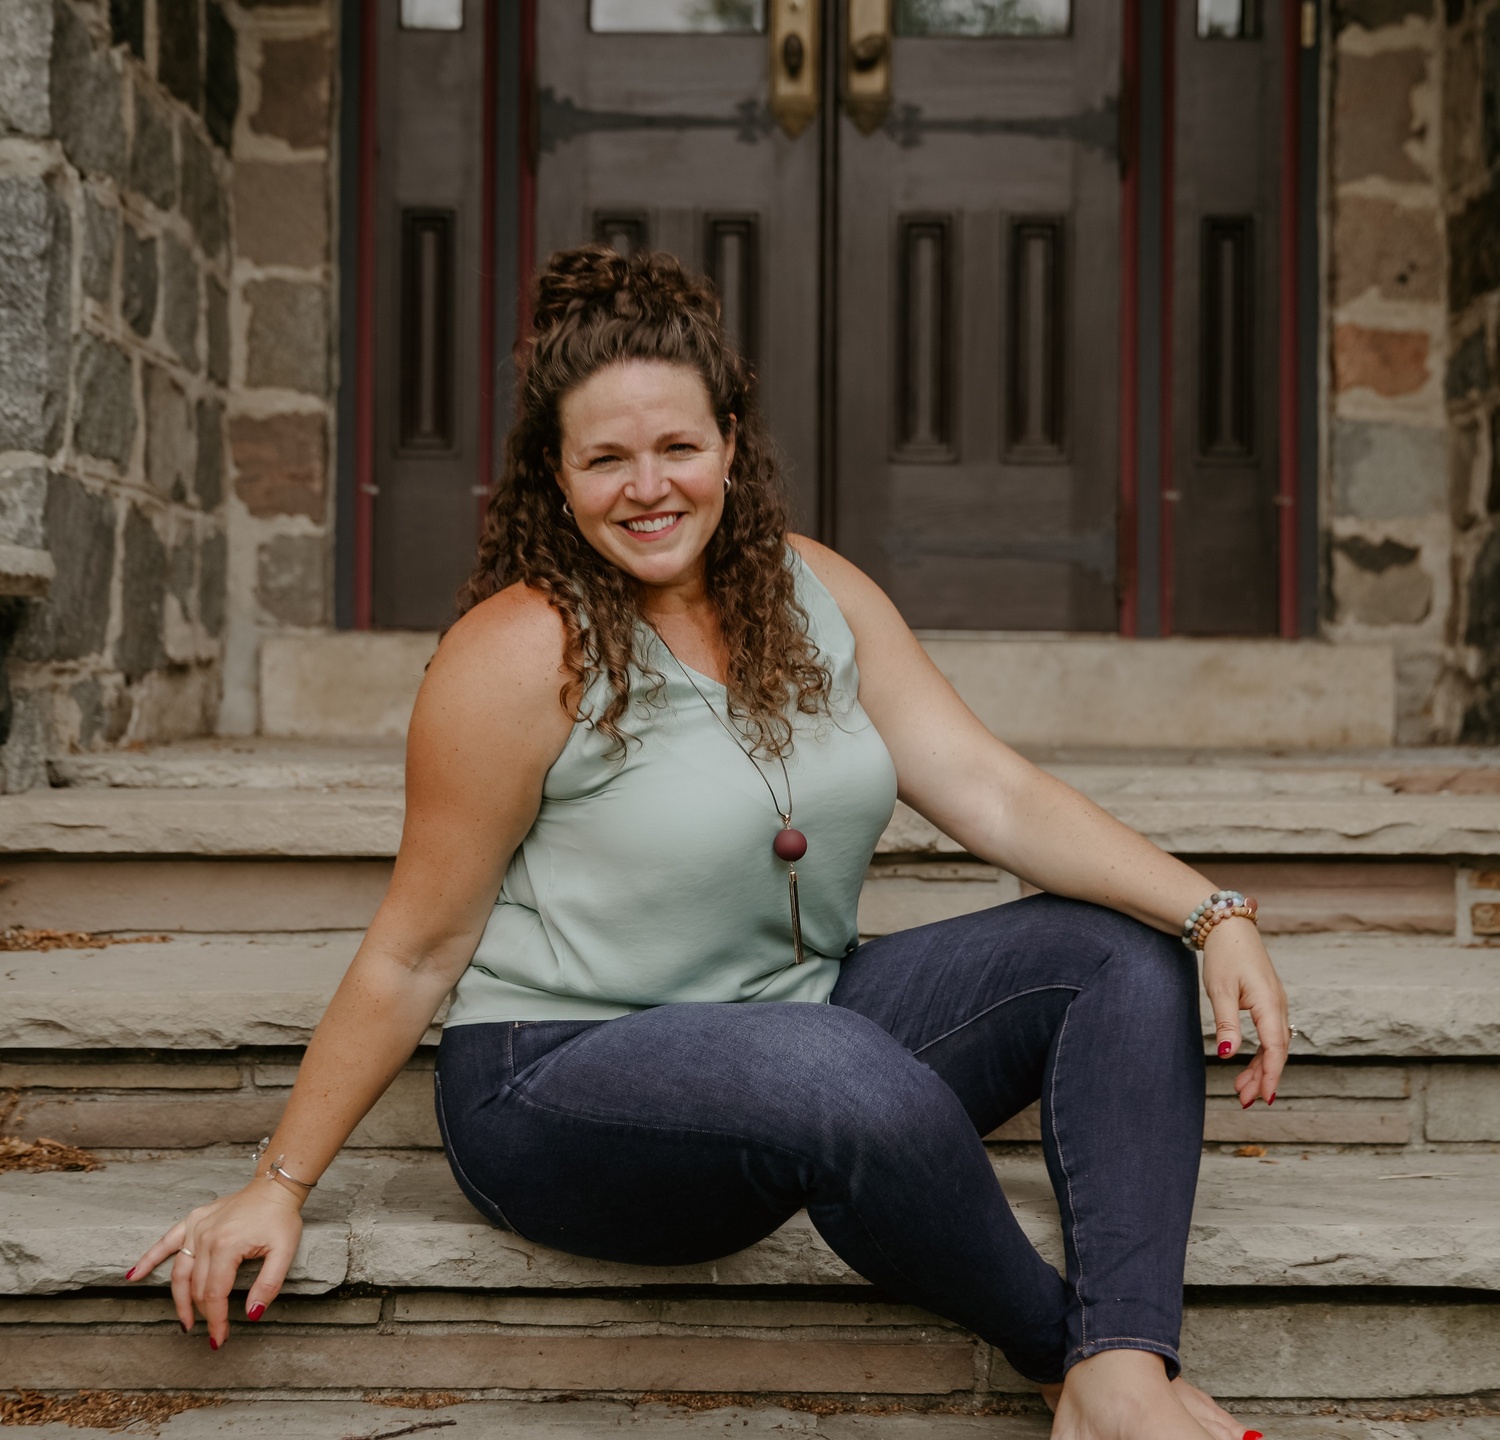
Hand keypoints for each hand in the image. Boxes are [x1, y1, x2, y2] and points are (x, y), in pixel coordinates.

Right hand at [124, 1178, 303, 1347]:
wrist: (274, 1187)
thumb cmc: (280, 1218)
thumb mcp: (284, 1252)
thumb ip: (268, 1285)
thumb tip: (251, 1314)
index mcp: (227, 1246)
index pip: (215, 1294)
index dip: (216, 1320)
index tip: (219, 1338)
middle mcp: (206, 1238)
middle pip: (197, 1287)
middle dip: (204, 1314)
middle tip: (213, 1334)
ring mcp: (196, 1228)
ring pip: (180, 1273)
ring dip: (180, 1300)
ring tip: (185, 1321)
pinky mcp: (193, 1220)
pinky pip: (166, 1242)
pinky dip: (149, 1259)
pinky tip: (134, 1275)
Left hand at [1201, 918, 1288, 1107]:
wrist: (1229, 927)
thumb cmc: (1224, 956)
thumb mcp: (1220, 991)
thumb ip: (1227, 1024)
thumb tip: (1228, 1055)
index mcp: (1269, 1003)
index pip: (1275, 1048)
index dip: (1271, 1075)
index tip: (1265, 1098)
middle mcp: (1278, 1005)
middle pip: (1276, 1050)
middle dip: (1263, 1077)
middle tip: (1244, 1100)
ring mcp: (1275, 1004)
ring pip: (1274, 1044)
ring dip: (1261, 1067)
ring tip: (1242, 1089)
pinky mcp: (1268, 1002)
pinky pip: (1270, 1033)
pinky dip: (1261, 1052)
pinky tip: (1249, 1065)